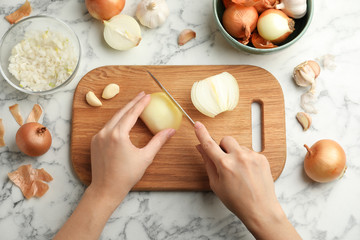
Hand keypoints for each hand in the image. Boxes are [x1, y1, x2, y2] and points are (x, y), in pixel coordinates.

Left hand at [89, 92, 175, 205]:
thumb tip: (170, 131)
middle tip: (142, 94)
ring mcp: (98, 136)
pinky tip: (123, 119)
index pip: (132, 113)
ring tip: (134, 104)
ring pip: (113, 118)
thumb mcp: (145, 157)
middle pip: (122, 112)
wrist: (106, 189)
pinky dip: (116, 120)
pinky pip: (107, 126)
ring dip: (124, 110)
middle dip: (133, 102)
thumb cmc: (126, 176)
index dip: (141, 103)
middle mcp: (106, 132)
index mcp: (118, 135)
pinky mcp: (95, 141)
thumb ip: (158, 141)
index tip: (148, 96)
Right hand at [194, 121, 300, 239]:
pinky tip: (248, 173)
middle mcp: (239, 157)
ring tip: (240, 172)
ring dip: (235, 154)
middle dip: (223, 147)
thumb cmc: (236, 200)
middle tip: (225, 161)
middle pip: (226, 140)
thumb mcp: (216, 184)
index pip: (209, 144)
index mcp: (225, 165)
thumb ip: (208, 163)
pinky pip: (249, 152)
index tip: (197, 125)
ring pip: (238, 146)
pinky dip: (246, 159)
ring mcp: (252, 156)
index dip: (202, 133)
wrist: (260, 209)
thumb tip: (200, 148)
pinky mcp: (262, 157)